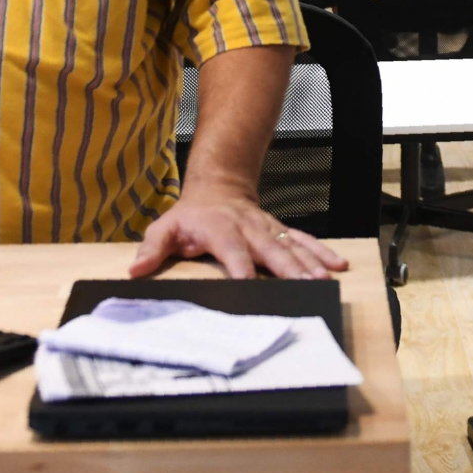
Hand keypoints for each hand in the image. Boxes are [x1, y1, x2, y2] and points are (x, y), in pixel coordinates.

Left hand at [127, 185, 348, 281]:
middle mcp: (249, 229)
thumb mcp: (165, 227)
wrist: (217, 185)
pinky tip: (338, 265)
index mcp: (220, 230)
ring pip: (292, 246)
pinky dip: (322, 252)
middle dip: (289, 269)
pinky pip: (304, 240)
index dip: (242, 268)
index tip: (251, 285)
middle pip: (272, 250)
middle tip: (306, 286)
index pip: (233, 252)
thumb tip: (134, 270)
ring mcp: (268, 229)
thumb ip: (152, 249)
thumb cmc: (190, 215)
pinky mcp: (280, 230)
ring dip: (310, 263)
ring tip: (325, 280)